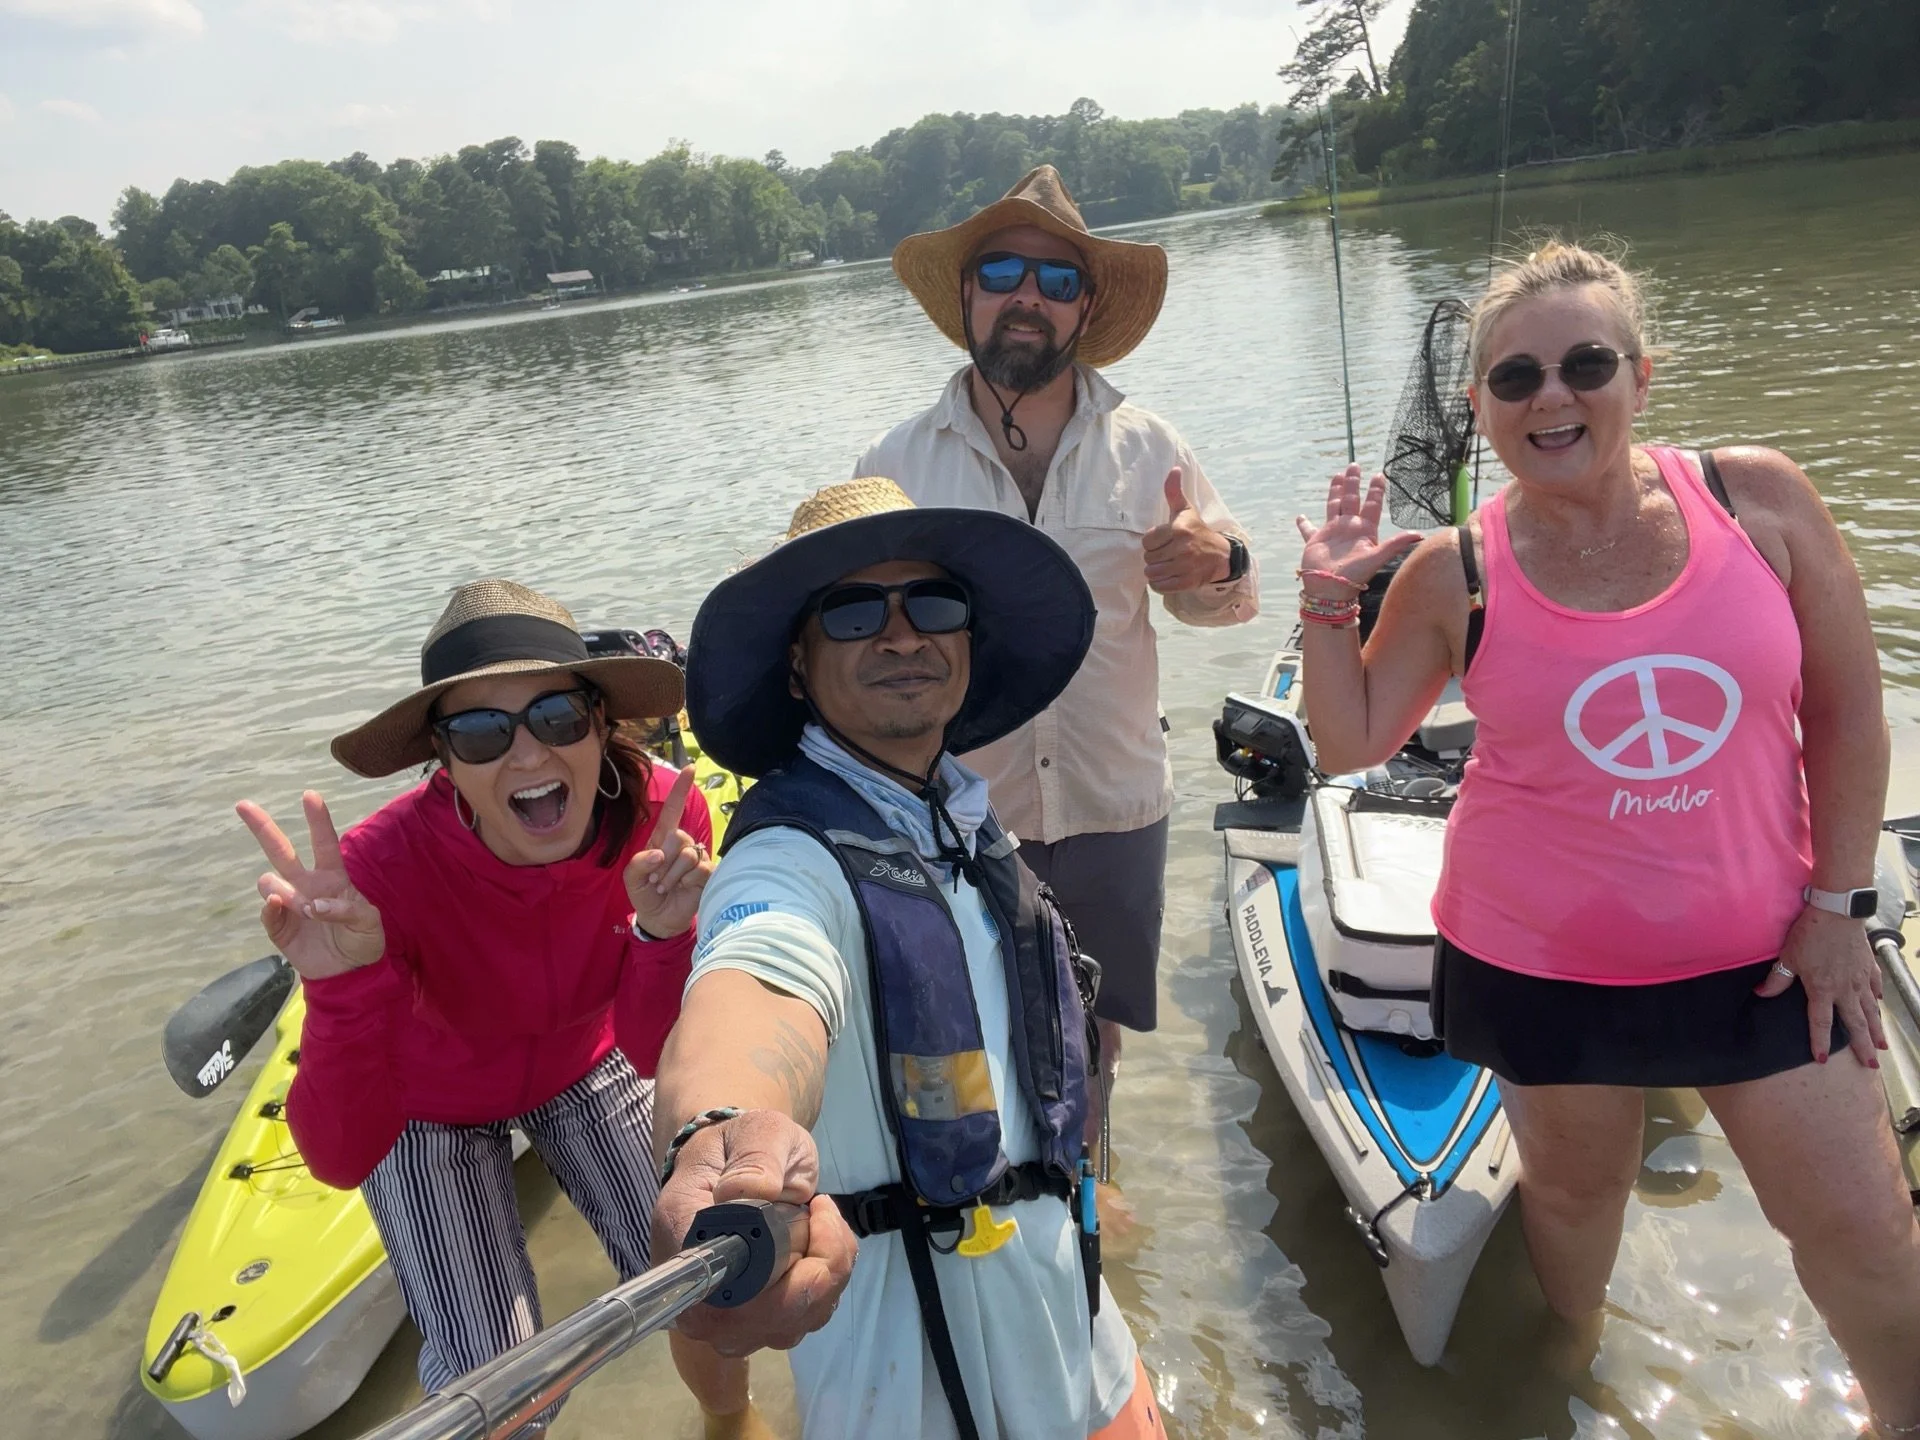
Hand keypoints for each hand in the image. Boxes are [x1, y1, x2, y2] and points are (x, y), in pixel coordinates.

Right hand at [236, 793, 385, 979]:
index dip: (318, 820)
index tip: (309, 795)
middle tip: (243, 805)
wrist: (350, 973)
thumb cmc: (363, 939)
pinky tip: (280, 909)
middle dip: (262, 827)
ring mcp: (290, 904)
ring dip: (283, 890)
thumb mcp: (369, 923)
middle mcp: (307, 885)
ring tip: (303, 908)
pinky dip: (271, 910)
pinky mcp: (279, 927)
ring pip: (270, 882)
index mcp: (333, 877)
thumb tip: (314, 906)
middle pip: (280, 851)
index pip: (324, 843)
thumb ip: (347, 910)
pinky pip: (267, 912)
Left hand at [625, 765, 712, 940]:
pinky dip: (684, 882)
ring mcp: (696, 858)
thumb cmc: (645, 893)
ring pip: (688, 854)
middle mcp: (681, 844)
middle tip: (656, 878)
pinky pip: (699, 868)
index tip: (691, 767)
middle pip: (677, 836)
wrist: (658, 919)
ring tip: (666, 886)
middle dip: (662, 862)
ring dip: (671, 875)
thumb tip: (660, 854)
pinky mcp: (707, 873)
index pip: (672, 810)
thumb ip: (638, 863)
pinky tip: (681, 889)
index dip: (681, 790)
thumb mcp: (631, 878)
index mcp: (662, 839)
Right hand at [654, 1109, 857, 1355]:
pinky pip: (809, 1315)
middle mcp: (699, 1301)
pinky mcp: (758, 1324)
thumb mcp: (757, 1133)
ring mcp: (729, 1322)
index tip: (811, 1212)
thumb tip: (756, 1191)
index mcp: (686, 1246)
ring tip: (817, 1216)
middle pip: (772, 1318)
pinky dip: (830, 1278)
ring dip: (829, 1268)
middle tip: (820, 1208)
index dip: (782, 1272)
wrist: (733, 1163)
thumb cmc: (740, 1145)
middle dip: (820, 1265)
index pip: (730, 1296)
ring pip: (797, 1321)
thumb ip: (756, 1158)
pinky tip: (821, 1239)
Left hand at [1144, 467, 1233, 593]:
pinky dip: (1160, 583)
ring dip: (1156, 570)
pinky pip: (1159, 586)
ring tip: (1167, 564)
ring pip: (1151, 573)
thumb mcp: (1185, 510)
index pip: (1147, 541)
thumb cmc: (1197, 531)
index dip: (1153, 542)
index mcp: (1178, 530)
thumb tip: (1174, 469)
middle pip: (1148, 558)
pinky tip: (1169, 575)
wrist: (1220, 556)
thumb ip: (1174, 492)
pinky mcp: (1186, 583)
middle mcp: (1182, 548)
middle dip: (1154, 556)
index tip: (1164, 541)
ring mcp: (1185, 567)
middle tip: (1167, 553)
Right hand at [1294, 464, 1422, 589]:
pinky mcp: (1317, 540)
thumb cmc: (1354, 576)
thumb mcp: (1377, 557)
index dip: (1376, 491)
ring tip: (1337, 477)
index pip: (1372, 505)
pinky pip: (1309, 529)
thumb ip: (1396, 544)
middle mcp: (1349, 528)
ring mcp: (1333, 532)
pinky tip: (1300, 517)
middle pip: (1352, 499)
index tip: (1379, 475)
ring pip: (1334, 506)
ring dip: (1335, 491)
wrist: (1329, 590)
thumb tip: (1420, 535)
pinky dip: (1304, 524)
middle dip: (1354, 483)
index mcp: (1364, 530)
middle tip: (1354, 465)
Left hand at [1755, 906, 1887, 1066]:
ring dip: (1876, 1029)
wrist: (1838, 913)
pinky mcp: (1869, 966)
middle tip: (1871, 1065)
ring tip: (1881, 1046)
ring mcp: (1861, 978)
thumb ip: (1777, 979)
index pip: (1821, 1022)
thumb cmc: (1810, 933)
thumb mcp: (1788, 957)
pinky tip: (1878, 1005)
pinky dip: (1877, 998)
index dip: (1820, 1041)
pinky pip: (1876, 987)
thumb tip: (1760, 993)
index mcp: (1822, 989)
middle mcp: (1845, 989)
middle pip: (1855, 1023)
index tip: (1822, 1059)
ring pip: (1870, 1010)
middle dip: (1862, 1045)